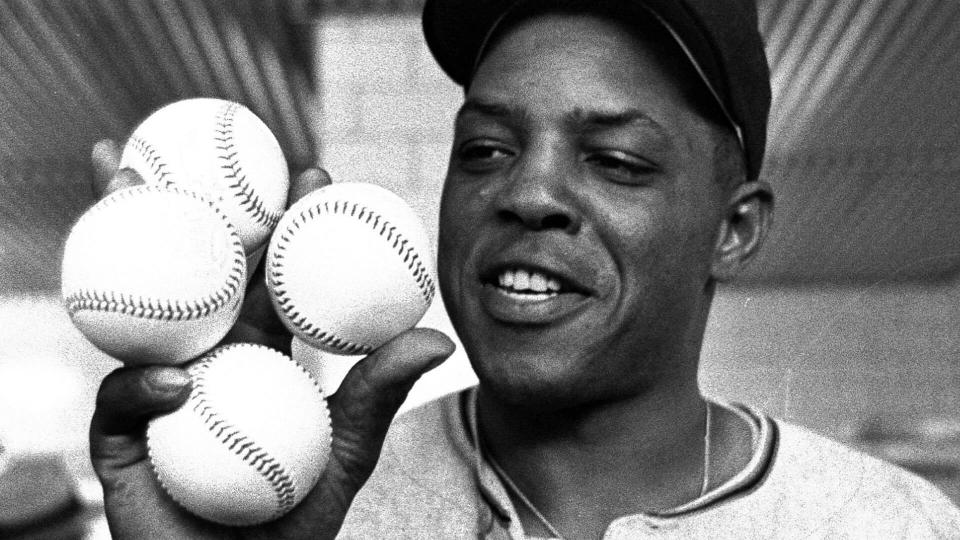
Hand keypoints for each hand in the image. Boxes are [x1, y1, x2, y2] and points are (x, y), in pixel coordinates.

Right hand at [87, 140, 455, 538]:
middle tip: (179, 150)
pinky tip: (178, 384)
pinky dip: (146, 388)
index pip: (267, 274)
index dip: (283, 221)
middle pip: (193, 272)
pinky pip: (125, 399)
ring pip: (139, 311)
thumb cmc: (298, 516)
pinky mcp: (123, 436)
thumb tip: (437, 337)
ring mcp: (160, 388)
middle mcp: (206, 357)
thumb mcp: (346, 449)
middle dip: (180, 206)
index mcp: (258, 351)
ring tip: (120, 190)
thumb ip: (380, 393)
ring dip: (123, 247)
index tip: (312, 173)